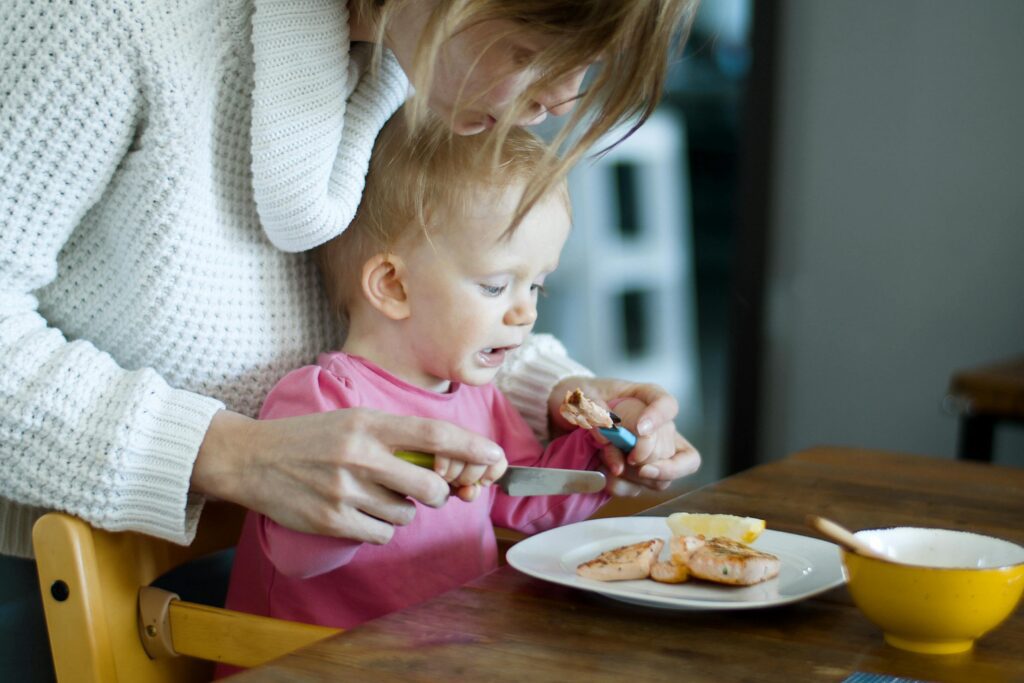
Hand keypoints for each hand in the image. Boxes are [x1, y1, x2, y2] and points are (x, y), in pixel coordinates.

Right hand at [191, 409, 505, 543]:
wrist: (251, 459)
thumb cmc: (310, 439)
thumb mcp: (353, 421)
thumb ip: (396, 438)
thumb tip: (445, 464)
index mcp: (369, 424)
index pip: (434, 436)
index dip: (472, 448)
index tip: (496, 458)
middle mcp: (360, 456)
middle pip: (430, 488)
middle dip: (436, 494)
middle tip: (421, 489)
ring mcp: (345, 491)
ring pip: (406, 515)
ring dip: (400, 510)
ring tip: (371, 494)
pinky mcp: (332, 521)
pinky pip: (382, 534)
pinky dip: (379, 528)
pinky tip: (357, 512)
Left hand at [549, 377, 700, 494]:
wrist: (564, 419)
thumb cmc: (578, 399)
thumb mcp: (580, 395)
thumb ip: (593, 409)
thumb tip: (607, 430)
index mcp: (645, 397)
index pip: (667, 405)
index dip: (659, 418)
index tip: (640, 430)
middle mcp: (655, 425)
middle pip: (666, 447)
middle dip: (640, 457)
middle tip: (612, 453)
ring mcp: (652, 451)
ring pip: (662, 473)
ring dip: (633, 476)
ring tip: (605, 466)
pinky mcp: (641, 472)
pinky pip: (645, 486)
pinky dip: (625, 486)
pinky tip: (606, 479)